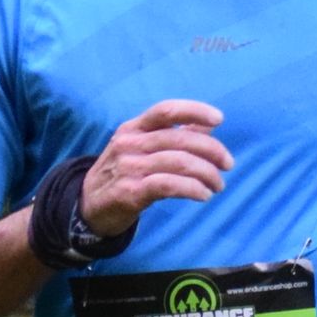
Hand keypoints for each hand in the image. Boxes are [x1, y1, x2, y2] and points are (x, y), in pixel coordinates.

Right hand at [79, 99, 231, 238]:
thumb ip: (171, 135)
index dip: (194, 110)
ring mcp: (129, 168)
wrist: (87, 206)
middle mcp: (130, 143)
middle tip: (228, 165)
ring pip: (179, 162)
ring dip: (207, 174)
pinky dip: (192, 189)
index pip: (166, 110)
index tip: (219, 119)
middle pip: (180, 139)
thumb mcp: (140, 147)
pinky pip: (169, 185)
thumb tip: (207, 124)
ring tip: (217, 185)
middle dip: (212, 151)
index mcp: (134, 127)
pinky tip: (203, 195)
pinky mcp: (130, 192)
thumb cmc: (121, 174)